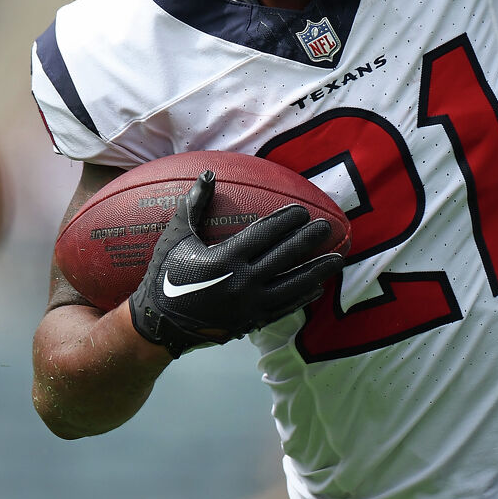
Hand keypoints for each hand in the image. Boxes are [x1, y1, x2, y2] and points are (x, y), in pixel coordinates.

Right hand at [128, 172, 339, 356]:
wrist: (159, 324)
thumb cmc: (165, 276)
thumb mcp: (175, 237)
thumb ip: (193, 205)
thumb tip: (208, 174)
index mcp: (223, 259)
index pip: (263, 235)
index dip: (285, 222)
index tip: (302, 211)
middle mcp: (241, 283)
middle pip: (284, 258)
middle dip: (308, 241)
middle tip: (327, 227)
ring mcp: (249, 306)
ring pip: (291, 286)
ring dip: (316, 271)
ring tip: (337, 258)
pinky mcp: (251, 322)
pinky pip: (283, 308)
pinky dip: (301, 297)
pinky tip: (316, 287)